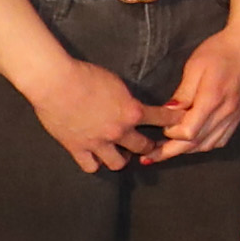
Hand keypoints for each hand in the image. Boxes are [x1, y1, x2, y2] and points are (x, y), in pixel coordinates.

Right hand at [23, 50, 162, 168]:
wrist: (56, 82)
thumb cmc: (84, 74)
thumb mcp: (115, 82)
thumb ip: (125, 98)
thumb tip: (130, 104)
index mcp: (132, 111)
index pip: (163, 118)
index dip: (175, 121)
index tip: (183, 122)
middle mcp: (119, 131)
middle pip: (143, 146)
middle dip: (149, 146)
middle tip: (149, 145)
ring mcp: (98, 143)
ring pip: (118, 163)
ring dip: (122, 159)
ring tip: (121, 154)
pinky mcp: (78, 148)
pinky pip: (91, 166)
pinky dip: (95, 163)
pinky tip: (96, 158)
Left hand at [155, 18, 239, 156]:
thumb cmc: (220, 51)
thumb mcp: (195, 66)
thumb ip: (183, 93)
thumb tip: (168, 113)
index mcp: (212, 99)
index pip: (188, 131)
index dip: (170, 134)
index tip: (159, 126)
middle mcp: (225, 113)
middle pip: (196, 143)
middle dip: (171, 152)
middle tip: (150, 157)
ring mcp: (233, 116)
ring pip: (207, 145)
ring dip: (187, 150)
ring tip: (169, 149)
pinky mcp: (238, 116)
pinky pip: (220, 140)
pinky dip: (204, 145)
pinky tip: (193, 141)